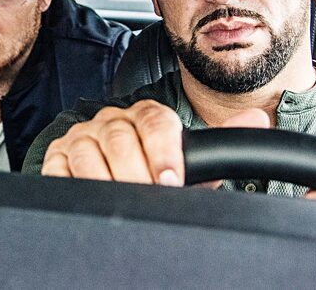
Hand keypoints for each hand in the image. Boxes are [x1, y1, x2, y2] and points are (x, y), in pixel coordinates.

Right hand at [40, 100, 268, 185]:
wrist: (121, 178)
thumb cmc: (157, 170)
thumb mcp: (189, 159)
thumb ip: (221, 140)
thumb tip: (258, 116)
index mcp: (145, 115)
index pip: (154, 122)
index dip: (162, 151)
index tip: (169, 180)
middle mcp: (111, 120)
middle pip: (119, 138)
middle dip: (135, 173)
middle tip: (147, 196)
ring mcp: (81, 137)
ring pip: (86, 152)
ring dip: (103, 180)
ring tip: (119, 200)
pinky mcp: (57, 156)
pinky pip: (58, 167)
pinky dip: (70, 182)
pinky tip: (87, 195)